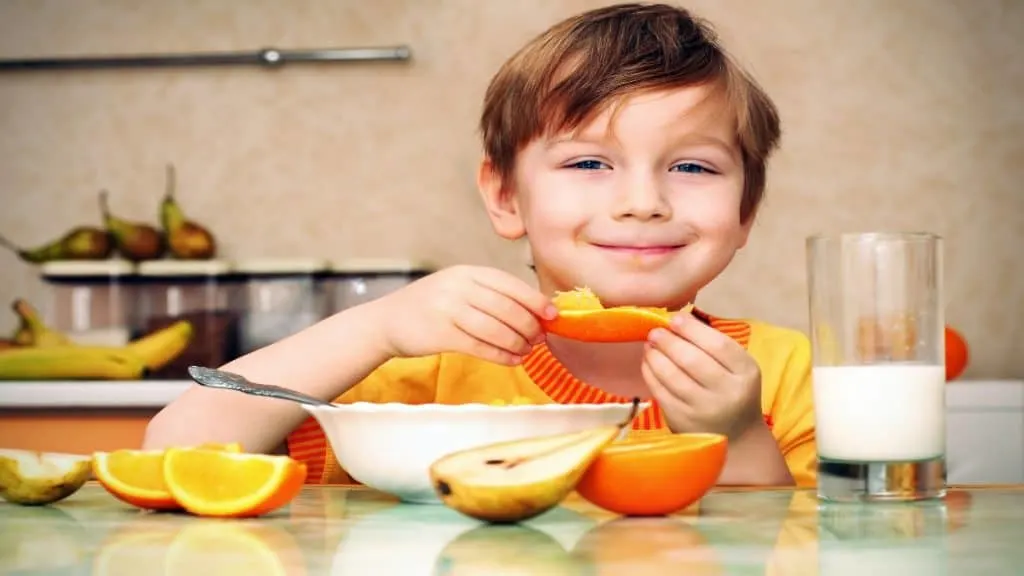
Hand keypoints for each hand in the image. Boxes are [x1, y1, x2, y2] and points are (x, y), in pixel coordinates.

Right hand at [371, 265, 556, 364]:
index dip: (534, 300)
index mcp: (466, 272)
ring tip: (527, 351)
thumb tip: (533, 312)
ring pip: (496, 328)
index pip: (509, 283)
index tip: (552, 314)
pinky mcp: (441, 335)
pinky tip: (513, 360)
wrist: (386, 321)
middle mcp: (458, 287)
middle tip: (539, 338)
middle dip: (529, 326)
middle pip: (507, 307)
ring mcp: (448, 310)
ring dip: (518, 343)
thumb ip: (489, 294)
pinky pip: (481, 347)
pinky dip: (501, 355)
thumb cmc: (428, 307)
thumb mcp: (456, 288)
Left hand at [641, 312, 762, 438]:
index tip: (675, 319)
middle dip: (668, 341)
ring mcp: (704, 409)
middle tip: (655, 331)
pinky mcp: (683, 421)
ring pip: (672, 376)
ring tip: (649, 344)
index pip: (717, 345)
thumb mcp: (737, 369)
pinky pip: (660, 392)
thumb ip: (714, 346)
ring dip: (655, 356)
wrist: (738, 437)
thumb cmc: (733, 392)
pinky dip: (650, 373)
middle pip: (692, 360)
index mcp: (746, 373)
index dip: (692, 329)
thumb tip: (676, 320)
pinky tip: (648, 362)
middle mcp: (728, 392)